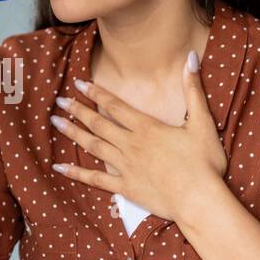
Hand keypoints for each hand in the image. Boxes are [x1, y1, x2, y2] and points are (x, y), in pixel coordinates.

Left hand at [49, 51, 227, 231]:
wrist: (200, 200)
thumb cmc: (204, 163)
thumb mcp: (202, 122)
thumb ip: (193, 90)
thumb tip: (190, 58)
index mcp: (147, 128)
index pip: (115, 106)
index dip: (96, 93)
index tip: (79, 84)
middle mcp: (131, 145)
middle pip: (98, 124)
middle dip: (77, 110)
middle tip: (59, 100)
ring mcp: (125, 167)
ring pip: (93, 146)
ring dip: (73, 133)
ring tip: (55, 123)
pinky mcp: (125, 188)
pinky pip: (95, 179)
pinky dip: (76, 172)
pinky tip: (59, 167)